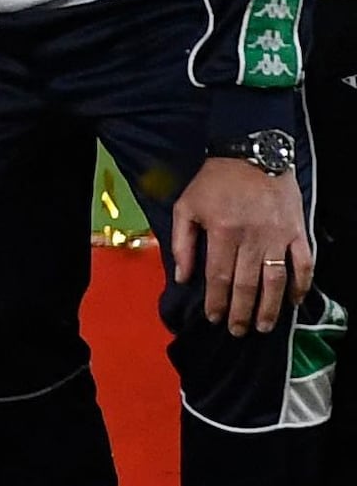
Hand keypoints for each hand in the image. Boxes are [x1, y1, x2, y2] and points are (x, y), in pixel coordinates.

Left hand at [172, 155, 313, 336]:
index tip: (213, 318)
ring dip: (270, 308)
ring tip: (263, 326)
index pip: (218, 277)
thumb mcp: (186, 206)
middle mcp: (251, 238)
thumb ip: (181, 243)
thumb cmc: (214, 181)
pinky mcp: (297, 231)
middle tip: (237, 331)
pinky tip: (293, 301)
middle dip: (241, 312)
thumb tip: (182, 276)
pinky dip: (300, 284)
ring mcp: (277, 236)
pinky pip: (303, 263)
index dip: (216, 301)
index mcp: (222, 232)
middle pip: (246, 285)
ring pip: (275, 281)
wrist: (252, 154)